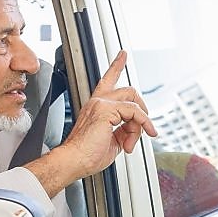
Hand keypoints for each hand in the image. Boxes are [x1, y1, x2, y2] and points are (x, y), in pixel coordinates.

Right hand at [27, 51, 156, 194]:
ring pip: (133, 102)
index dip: (116, 65)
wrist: (73, 161)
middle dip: (142, 108)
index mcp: (97, 107)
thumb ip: (124, 131)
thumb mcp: (113, 141)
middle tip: (144, 128)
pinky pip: (134, 112)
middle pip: (129, 90)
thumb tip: (135, 130)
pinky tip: (133, 140)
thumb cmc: (86, 156)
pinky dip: (141, 125)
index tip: (122, 55)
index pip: (108, 80)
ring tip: (132, 142)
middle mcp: (98, 102)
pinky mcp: (106, 110)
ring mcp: (101, 104)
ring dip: (141, 124)